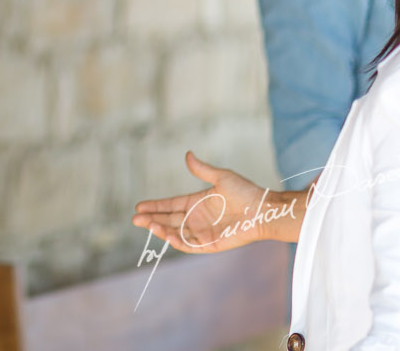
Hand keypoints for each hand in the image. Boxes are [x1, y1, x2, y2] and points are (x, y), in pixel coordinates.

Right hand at [132, 152, 303, 252]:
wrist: (264, 210)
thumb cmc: (246, 192)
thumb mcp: (221, 177)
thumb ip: (202, 169)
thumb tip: (187, 154)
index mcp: (197, 203)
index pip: (170, 205)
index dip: (155, 206)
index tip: (139, 205)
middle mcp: (197, 219)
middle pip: (168, 220)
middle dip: (151, 220)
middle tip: (135, 218)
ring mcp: (203, 232)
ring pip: (175, 233)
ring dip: (160, 230)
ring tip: (147, 224)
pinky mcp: (211, 244)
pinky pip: (190, 245)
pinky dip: (177, 242)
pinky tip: (166, 235)